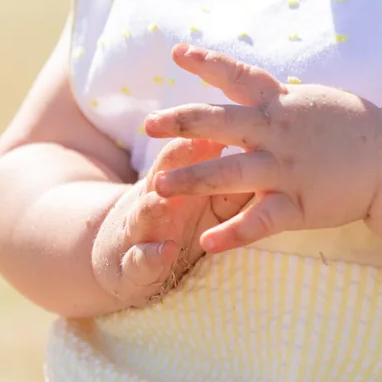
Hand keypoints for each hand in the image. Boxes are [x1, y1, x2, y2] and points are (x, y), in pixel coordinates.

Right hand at [90, 135, 250, 307]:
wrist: (122, 259)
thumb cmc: (175, 221)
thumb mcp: (201, 200)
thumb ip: (226, 179)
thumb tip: (259, 146)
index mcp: (172, 180)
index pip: (184, 150)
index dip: (200, 133)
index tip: (224, 115)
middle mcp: (154, 199)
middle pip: (164, 173)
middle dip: (175, 157)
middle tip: (193, 140)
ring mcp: (141, 231)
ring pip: (146, 211)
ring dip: (154, 204)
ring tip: (162, 198)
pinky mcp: (135, 266)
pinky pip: (141, 260)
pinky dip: (151, 256)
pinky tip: (164, 252)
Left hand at [143, 44, 381, 253]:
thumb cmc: (346, 125)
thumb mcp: (306, 99)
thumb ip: (269, 96)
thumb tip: (238, 80)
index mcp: (277, 103)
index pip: (236, 75)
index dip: (206, 62)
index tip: (177, 52)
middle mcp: (276, 132)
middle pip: (220, 123)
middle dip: (181, 123)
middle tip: (148, 125)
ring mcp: (286, 169)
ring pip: (230, 174)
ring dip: (192, 180)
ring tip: (159, 187)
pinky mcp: (299, 204)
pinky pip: (261, 221)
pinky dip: (233, 234)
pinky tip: (207, 243)